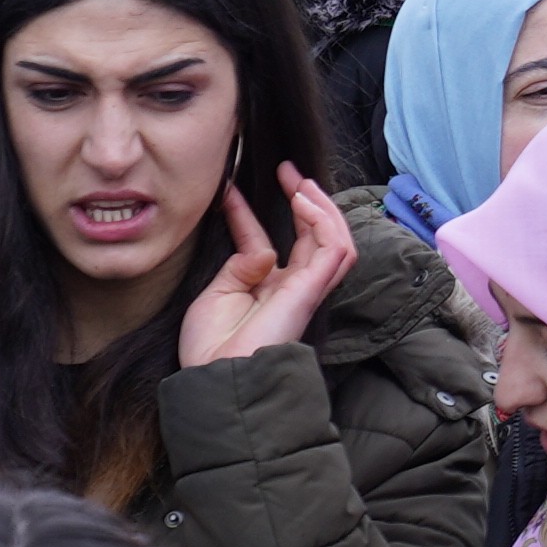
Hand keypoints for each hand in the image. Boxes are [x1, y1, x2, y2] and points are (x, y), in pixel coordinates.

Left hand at [177, 173, 357, 367]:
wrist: (218, 375)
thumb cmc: (212, 345)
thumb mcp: (216, 294)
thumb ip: (239, 266)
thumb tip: (262, 249)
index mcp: (265, 289)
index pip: (264, 242)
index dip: (246, 213)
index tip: (228, 189)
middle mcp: (290, 286)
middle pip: (311, 236)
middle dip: (302, 200)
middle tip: (286, 171)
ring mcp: (306, 288)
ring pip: (335, 239)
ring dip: (321, 207)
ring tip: (301, 182)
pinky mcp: (313, 289)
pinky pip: (334, 248)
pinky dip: (323, 221)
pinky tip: (304, 202)